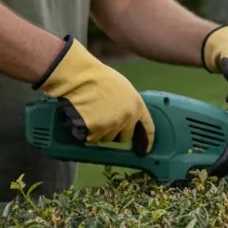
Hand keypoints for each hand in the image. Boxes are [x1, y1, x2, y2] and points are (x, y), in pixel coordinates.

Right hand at [34, 36, 153, 152]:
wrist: (79, 76)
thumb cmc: (98, 78)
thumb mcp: (123, 90)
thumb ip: (129, 105)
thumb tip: (128, 117)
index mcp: (138, 106)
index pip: (148, 129)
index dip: (146, 141)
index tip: (143, 150)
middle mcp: (128, 118)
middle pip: (124, 137)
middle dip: (115, 133)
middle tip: (103, 122)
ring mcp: (113, 124)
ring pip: (106, 138)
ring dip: (99, 132)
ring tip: (91, 115)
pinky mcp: (97, 129)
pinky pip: (92, 138)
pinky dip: (86, 133)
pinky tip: (83, 119)